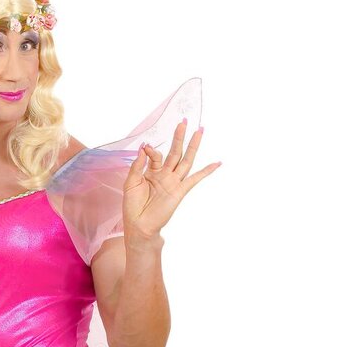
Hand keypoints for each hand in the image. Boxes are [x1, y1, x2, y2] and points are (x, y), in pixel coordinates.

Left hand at [122, 120, 220, 239]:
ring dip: (193, 146)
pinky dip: (206, 171)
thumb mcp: (130, 183)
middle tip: (184, 121)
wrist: (139, 225)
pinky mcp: (180, 191)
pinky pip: (195, 179)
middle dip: (179, 137)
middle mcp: (164, 175)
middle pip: (175, 152)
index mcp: (152, 172)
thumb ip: (137, 165)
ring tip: (200, 131)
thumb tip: (144, 148)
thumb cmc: (132, 207)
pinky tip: (217, 163)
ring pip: (186, 160)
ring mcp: (173, 182)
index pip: (155, 155)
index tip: (146, 147)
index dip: (151, 150)